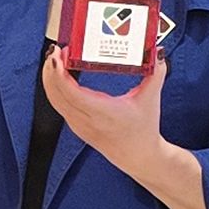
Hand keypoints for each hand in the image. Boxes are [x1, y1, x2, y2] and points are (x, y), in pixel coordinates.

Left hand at [41, 48, 169, 171]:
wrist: (140, 156)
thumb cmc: (144, 130)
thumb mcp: (151, 99)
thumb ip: (156, 72)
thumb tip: (157, 51)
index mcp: (102, 112)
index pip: (71, 92)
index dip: (59, 73)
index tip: (59, 55)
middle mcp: (87, 120)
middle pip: (56, 94)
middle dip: (50, 71)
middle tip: (55, 51)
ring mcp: (79, 126)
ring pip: (55, 101)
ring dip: (50, 80)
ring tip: (55, 60)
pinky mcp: (77, 128)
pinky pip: (60, 106)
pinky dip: (55, 90)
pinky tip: (59, 77)